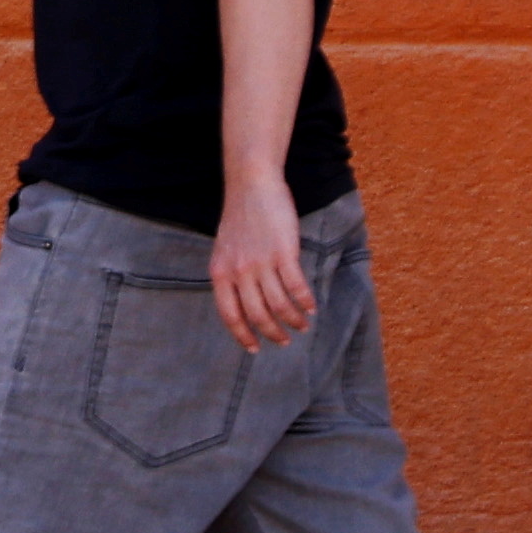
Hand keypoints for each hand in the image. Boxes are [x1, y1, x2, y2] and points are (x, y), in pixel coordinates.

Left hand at [209, 172, 312, 350]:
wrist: (251, 184)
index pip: (229, 314)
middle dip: (273, 333)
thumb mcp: (225, 249)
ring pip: (279, 305)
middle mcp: (238, 271)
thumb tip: (245, 305)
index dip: (242, 335)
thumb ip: (232, 275)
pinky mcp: (283, 253)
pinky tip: (311, 307)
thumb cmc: (240, 217)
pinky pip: (296, 287)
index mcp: (220, 272)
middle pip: (257, 315)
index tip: (254, 348)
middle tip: (284, 341)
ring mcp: (261, 263)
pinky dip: (305, 302)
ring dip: (293, 320)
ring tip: (302, 325)